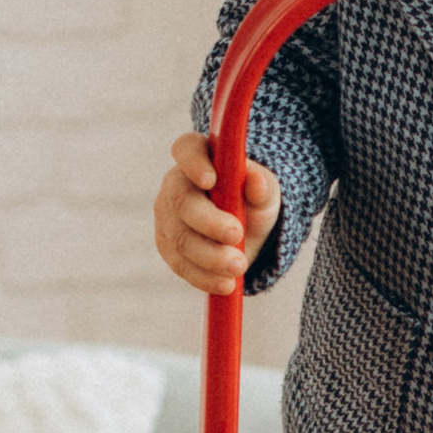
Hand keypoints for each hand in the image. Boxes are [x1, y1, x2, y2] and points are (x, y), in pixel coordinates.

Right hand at [155, 128, 281, 294]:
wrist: (245, 230)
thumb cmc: (252, 201)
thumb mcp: (266, 192)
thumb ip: (262, 187)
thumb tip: (257, 182)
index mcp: (198, 156)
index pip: (186, 149)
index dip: (194, 163)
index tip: (211, 180)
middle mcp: (175, 184)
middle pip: (181, 201)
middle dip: (209, 222)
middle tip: (237, 236)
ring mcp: (167, 216)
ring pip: (180, 238)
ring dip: (210, 256)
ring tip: (239, 266)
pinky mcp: (168, 246)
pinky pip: (180, 264)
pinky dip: (204, 277)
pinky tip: (225, 283)